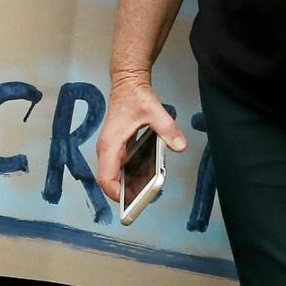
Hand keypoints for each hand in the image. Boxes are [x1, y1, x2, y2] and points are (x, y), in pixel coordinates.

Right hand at [92, 75, 188, 203]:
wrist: (127, 83)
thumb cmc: (135, 97)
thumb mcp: (154, 111)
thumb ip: (167, 129)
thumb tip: (180, 147)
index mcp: (111, 144)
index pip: (105, 177)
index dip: (116, 194)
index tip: (131, 202)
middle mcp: (106, 149)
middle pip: (109, 181)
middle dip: (125, 194)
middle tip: (146, 201)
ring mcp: (110, 149)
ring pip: (114, 176)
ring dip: (129, 187)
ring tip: (149, 193)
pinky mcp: (116, 148)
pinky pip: (120, 169)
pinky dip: (130, 177)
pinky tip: (146, 180)